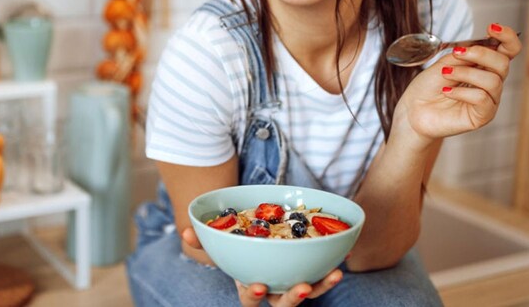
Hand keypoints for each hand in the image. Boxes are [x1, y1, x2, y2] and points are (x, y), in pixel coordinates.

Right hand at [181, 228, 343, 305]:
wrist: (262, 247)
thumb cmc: (240, 250)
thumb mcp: (222, 246)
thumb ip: (204, 240)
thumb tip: (187, 229)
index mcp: (249, 286)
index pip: (249, 297)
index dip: (252, 293)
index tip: (257, 285)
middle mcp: (273, 292)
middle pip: (282, 303)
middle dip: (292, 298)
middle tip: (301, 287)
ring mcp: (292, 286)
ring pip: (307, 294)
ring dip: (321, 286)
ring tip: (333, 275)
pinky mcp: (309, 276)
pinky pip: (322, 279)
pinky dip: (331, 271)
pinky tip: (341, 259)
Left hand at [394, 23, 522, 149]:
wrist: (414, 111)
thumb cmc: (429, 87)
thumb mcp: (444, 63)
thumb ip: (464, 54)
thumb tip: (481, 44)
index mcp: (484, 66)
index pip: (508, 50)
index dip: (506, 37)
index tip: (491, 27)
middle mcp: (491, 82)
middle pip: (503, 63)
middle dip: (480, 54)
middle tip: (457, 54)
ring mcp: (489, 100)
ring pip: (493, 81)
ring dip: (466, 73)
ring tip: (445, 73)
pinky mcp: (482, 116)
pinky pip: (482, 99)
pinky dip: (462, 92)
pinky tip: (447, 91)